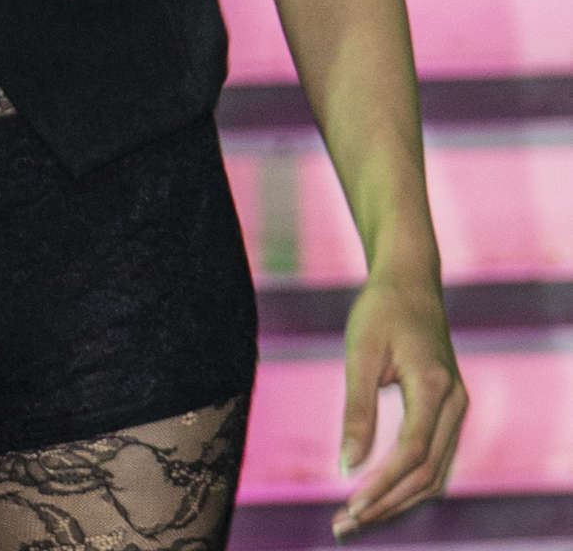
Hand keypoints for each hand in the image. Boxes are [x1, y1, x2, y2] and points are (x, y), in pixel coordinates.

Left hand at [332, 271, 466, 537]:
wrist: (411, 281)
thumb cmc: (382, 310)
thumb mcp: (361, 352)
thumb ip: (357, 409)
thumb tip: (347, 465)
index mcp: (434, 386)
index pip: (412, 453)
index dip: (383, 485)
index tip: (351, 505)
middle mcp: (454, 402)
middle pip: (428, 473)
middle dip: (389, 503)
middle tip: (346, 523)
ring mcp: (457, 407)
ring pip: (436, 472)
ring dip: (399, 499)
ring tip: (359, 515)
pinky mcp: (449, 409)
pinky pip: (435, 458)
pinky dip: (409, 482)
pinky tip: (380, 493)